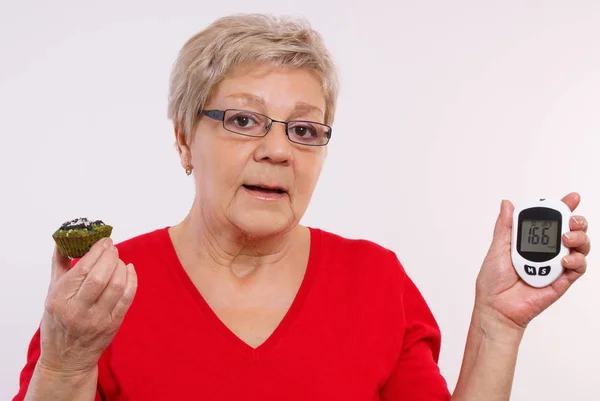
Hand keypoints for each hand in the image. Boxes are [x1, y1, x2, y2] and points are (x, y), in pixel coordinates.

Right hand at [38, 238, 137, 374]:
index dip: (96, 251)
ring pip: (116, 285)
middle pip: (101, 276)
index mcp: (59, 300)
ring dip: (121, 267)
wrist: (67, 359)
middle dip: (110, 257)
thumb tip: (64, 240)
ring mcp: (97, 319)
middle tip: (112, 248)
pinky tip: (129, 270)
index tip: (103, 241)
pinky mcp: (113, 324)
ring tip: (118, 260)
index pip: (82, 269)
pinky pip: (127, 297)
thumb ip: (59, 265)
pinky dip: (132, 280)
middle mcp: (77, 311)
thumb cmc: (58, 322)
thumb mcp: (51, 293)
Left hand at [474, 192, 589, 332]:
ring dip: (580, 239)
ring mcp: (555, 266)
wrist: (495, 307)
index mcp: (531, 241)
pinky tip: (565, 260)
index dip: (564, 208)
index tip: (572, 198)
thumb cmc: (493, 281)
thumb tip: (507, 203)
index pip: (551, 221)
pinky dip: (576, 261)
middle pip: (572, 232)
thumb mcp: (497, 248)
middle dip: (578, 222)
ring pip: (580, 248)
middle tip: (572, 220)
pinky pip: (578, 269)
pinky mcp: (561, 281)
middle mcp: (546, 252)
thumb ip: (505, 226)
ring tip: (567, 239)